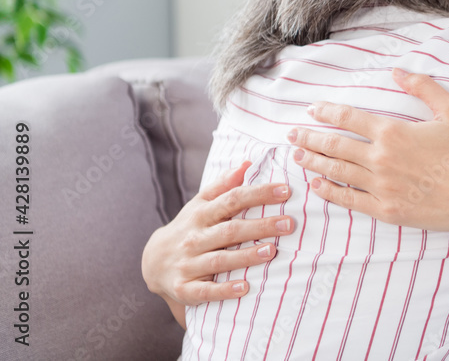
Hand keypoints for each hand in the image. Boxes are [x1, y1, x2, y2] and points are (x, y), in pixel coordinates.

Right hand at [141, 160, 294, 318]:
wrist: (152, 262)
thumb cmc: (189, 228)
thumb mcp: (200, 204)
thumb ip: (223, 185)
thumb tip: (246, 164)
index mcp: (201, 214)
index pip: (232, 200)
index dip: (258, 194)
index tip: (285, 191)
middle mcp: (194, 238)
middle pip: (230, 230)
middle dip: (260, 226)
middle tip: (289, 224)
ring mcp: (188, 264)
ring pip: (219, 260)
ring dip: (246, 256)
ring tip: (272, 251)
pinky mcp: (184, 288)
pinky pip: (205, 291)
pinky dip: (224, 290)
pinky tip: (244, 288)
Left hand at [288, 68, 448, 231]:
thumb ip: (423, 88)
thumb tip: (398, 72)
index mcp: (393, 133)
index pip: (349, 119)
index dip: (327, 113)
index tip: (312, 110)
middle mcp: (381, 160)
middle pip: (335, 146)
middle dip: (310, 138)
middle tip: (292, 135)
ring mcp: (382, 188)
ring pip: (337, 173)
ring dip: (314, 163)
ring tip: (297, 157)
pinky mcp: (388, 211)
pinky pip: (350, 201)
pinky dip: (330, 192)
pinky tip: (318, 186)